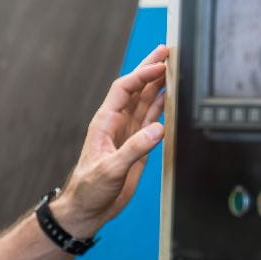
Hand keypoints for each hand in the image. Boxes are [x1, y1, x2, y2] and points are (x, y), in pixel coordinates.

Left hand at [49, 45, 169, 239]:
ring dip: (158, 85)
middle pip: (136, 89)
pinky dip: (162, 107)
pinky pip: (151, 121)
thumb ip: (135, 149)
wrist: (87, 209)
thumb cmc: (89, 189)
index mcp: (105, 122)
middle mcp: (117, 123)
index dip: (142, 75)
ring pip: (145, 102)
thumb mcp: (110, 169)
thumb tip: (158, 129)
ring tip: (173, 67)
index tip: (161, 65)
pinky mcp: (137, 146)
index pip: (125, 89)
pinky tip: (170, 97)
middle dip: (150, 69)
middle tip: (168, 50)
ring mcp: (128, 134)